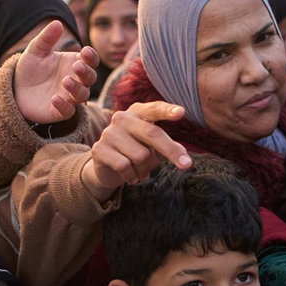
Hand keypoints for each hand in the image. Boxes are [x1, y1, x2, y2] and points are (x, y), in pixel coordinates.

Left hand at [14, 19, 98, 123]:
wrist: (15, 88)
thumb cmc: (29, 68)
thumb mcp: (36, 50)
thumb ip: (47, 38)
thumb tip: (58, 23)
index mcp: (73, 63)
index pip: (90, 60)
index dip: (91, 57)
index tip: (85, 51)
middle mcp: (75, 80)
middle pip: (90, 78)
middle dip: (86, 72)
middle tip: (76, 66)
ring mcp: (69, 97)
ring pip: (82, 95)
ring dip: (77, 88)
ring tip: (65, 80)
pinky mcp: (59, 111)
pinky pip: (68, 111)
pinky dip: (63, 105)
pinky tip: (55, 98)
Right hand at [78, 100, 193, 201]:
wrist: (107, 168)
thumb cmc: (137, 153)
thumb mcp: (156, 149)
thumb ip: (169, 149)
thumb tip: (184, 157)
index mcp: (138, 112)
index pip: (154, 109)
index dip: (167, 111)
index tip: (181, 112)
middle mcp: (122, 118)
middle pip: (152, 133)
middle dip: (170, 151)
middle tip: (186, 165)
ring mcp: (109, 132)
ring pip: (140, 155)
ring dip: (145, 169)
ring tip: (140, 170)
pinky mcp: (99, 149)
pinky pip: (124, 166)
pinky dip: (132, 176)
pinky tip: (130, 176)